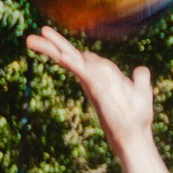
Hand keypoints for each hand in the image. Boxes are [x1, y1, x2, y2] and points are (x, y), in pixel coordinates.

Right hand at [27, 24, 153, 150]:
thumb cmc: (137, 117)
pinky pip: (82, 72)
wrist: (135, 136)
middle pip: (69, 57)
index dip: (68, 47)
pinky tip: (62, 56)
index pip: (82, 57)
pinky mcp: (96, 90)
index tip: (50, 36)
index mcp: (100, 76)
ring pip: (69, 60)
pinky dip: (72, 63)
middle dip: (53, 45)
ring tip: (31, 39)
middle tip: (34, 36)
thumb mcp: (141, 91)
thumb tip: (140, 70)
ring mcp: (92, 83)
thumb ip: (139, 79)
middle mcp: (92, 79)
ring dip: (52, 49)